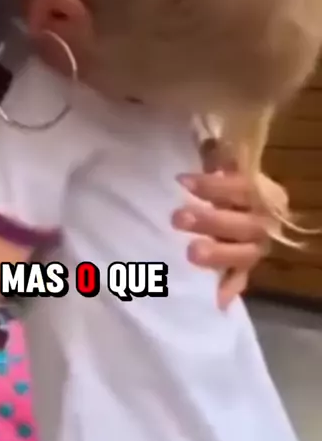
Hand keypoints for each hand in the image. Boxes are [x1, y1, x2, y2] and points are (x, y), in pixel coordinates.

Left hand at [172, 139, 284, 309]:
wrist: (221, 207)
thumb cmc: (212, 183)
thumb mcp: (213, 164)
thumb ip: (212, 154)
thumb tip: (206, 141)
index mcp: (258, 191)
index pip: (243, 187)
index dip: (214, 185)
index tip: (182, 181)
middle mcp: (262, 222)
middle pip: (246, 224)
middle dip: (211, 221)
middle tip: (177, 218)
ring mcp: (253, 249)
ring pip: (245, 255)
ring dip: (219, 253)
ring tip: (191, 252)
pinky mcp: (241, 271)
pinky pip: (239, 283)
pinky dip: (227, 290)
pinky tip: (214, 300)